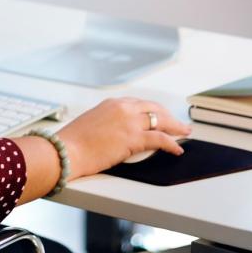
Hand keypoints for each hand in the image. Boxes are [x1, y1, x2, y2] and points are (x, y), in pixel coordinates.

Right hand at [58, 98, 191, 179]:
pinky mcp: (133, 138)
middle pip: (154, 109)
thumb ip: (107, 121)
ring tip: (185, 133)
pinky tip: (177, 149)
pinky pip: (160, 139)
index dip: (155, 110)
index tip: (161, 115)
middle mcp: (123, 108)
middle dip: (169, 116)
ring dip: (176, 127)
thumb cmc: (74, 141)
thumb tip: (116, 131)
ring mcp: (129, 122)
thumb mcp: (92, 122)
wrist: (67, 149)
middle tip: (179, 123)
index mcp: (112, 103)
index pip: (141, 103)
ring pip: (161, 121)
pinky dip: (172, 143)